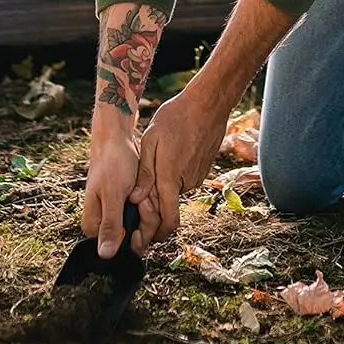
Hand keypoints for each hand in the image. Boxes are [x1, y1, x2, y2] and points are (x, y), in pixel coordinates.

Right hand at [81, 128, 139, 258]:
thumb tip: (104, 255)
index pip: (122, 249)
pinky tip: (147, 190)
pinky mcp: (128, 208)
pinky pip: (145, 215)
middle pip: (136, 240)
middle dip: (146, 219)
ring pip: (144, 227)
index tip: (138, 209)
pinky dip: (150, 203)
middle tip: (142, 197)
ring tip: (144, 190)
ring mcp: (118, 216)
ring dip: (150, 209)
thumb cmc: (111, 164)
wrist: (117, 140)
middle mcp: (105, 224)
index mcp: (95, 226)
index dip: (137, 234)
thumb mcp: (113, 194)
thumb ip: (110, 225)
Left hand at [128, 83, 230, 253]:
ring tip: (150, 173)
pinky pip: (183, 183)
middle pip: (168, 210)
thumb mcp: (151, 140)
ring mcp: (196, 178)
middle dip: (153, 211)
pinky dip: (173, 181)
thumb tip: (136, 200)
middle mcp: (186, 183)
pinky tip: (165, 163)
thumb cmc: (176, 118)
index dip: (155, 235)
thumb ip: (144, 173)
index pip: (167, 221)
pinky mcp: (201, 172)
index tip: (140, 239)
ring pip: (175, 195)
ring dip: (163, 192)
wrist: (207, 105)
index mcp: (171, 178)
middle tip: (138, 203)